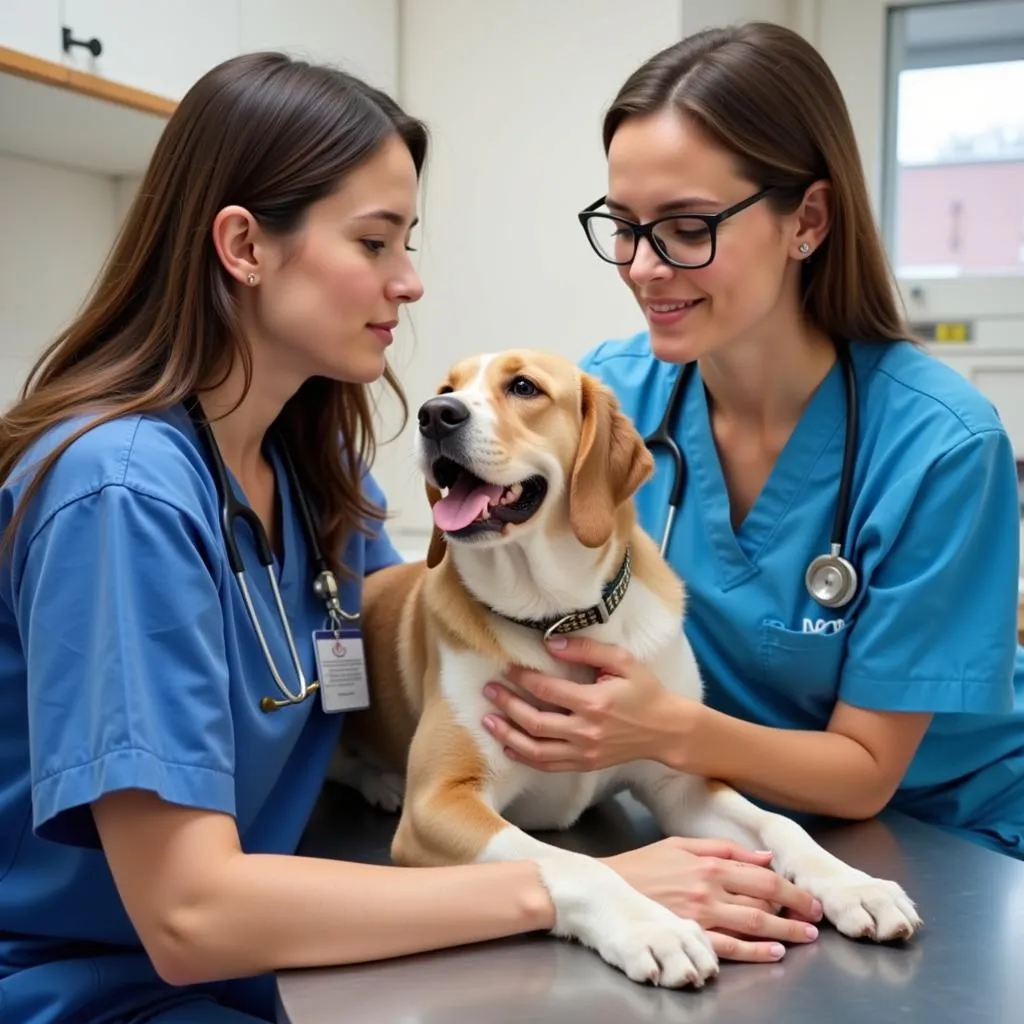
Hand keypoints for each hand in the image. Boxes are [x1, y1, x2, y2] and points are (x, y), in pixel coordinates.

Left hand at [481, 634, 690, 770]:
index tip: (507, 667)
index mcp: (594, 703)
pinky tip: (508, 745)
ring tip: (487, 720)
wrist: (667, 730)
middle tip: (488, 690)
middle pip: (534, 722)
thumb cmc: (646, 692)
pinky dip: (524, 757)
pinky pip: (547, 765)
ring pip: (535, 749)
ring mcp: (584, 752)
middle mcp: (585, 731)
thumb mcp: (623, 661)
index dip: (522, 678)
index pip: (547, 690)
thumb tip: (552, 643)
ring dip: (508, 734)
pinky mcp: (585, 765)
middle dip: (507, 705)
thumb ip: (587, 650)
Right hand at [604, 837, 823, 962]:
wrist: (608, 888)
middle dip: (795, 908)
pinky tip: (774, 953)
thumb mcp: (680, 844)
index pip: (760, 874)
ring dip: (784, 931)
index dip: (789, 886)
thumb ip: (722, 848)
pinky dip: (755, 951)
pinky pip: (729, 947)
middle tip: (815, 918)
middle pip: (763, 899)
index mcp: (708, 863)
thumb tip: (763, 856)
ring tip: (806, 937)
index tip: (807, 895)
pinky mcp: (690, 934)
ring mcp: (700, 913)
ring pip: (752, 923)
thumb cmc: (643, 864)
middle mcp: (708, 887)